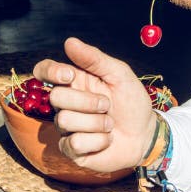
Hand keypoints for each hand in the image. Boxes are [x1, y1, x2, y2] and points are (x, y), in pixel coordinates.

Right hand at [33, 37, 156, 171]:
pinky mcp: (71, 149)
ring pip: (65, 121)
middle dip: (87, 102)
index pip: (44, 71)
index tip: (69, 75)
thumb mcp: (119, 74)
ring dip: (96, 123)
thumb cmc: (131, 101)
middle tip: (107, 105)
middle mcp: (66, 103)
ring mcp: (67, 127)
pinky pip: (74, 143)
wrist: (145, 134)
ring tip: (110, 124)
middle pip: (55, 97)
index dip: (50, 72)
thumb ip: (94, 58)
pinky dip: (98, 141)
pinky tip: (106, 139)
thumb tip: (69, 42)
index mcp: (74, 81)